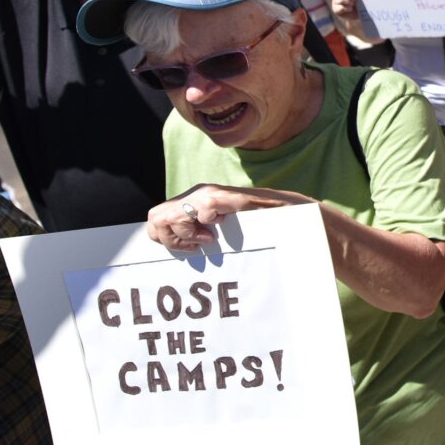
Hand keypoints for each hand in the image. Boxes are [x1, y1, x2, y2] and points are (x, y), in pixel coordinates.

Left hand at [147, 185, 310, 250]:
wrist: (289, 212)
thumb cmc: (257, 225)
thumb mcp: (221, 229)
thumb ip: (200, 233)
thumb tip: (179, 250)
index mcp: (194, 202)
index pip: (157, 218)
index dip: (164, 238)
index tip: (189, 248)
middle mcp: (198, 194)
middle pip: (156, 217)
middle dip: (170, 239)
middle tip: (196, 247)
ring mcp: (210, 194)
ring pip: (170, 216)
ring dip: (185, 234)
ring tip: (207, 241)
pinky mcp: (225, 198)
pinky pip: (202, 210)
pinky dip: (206, 224)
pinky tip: (219, 230)